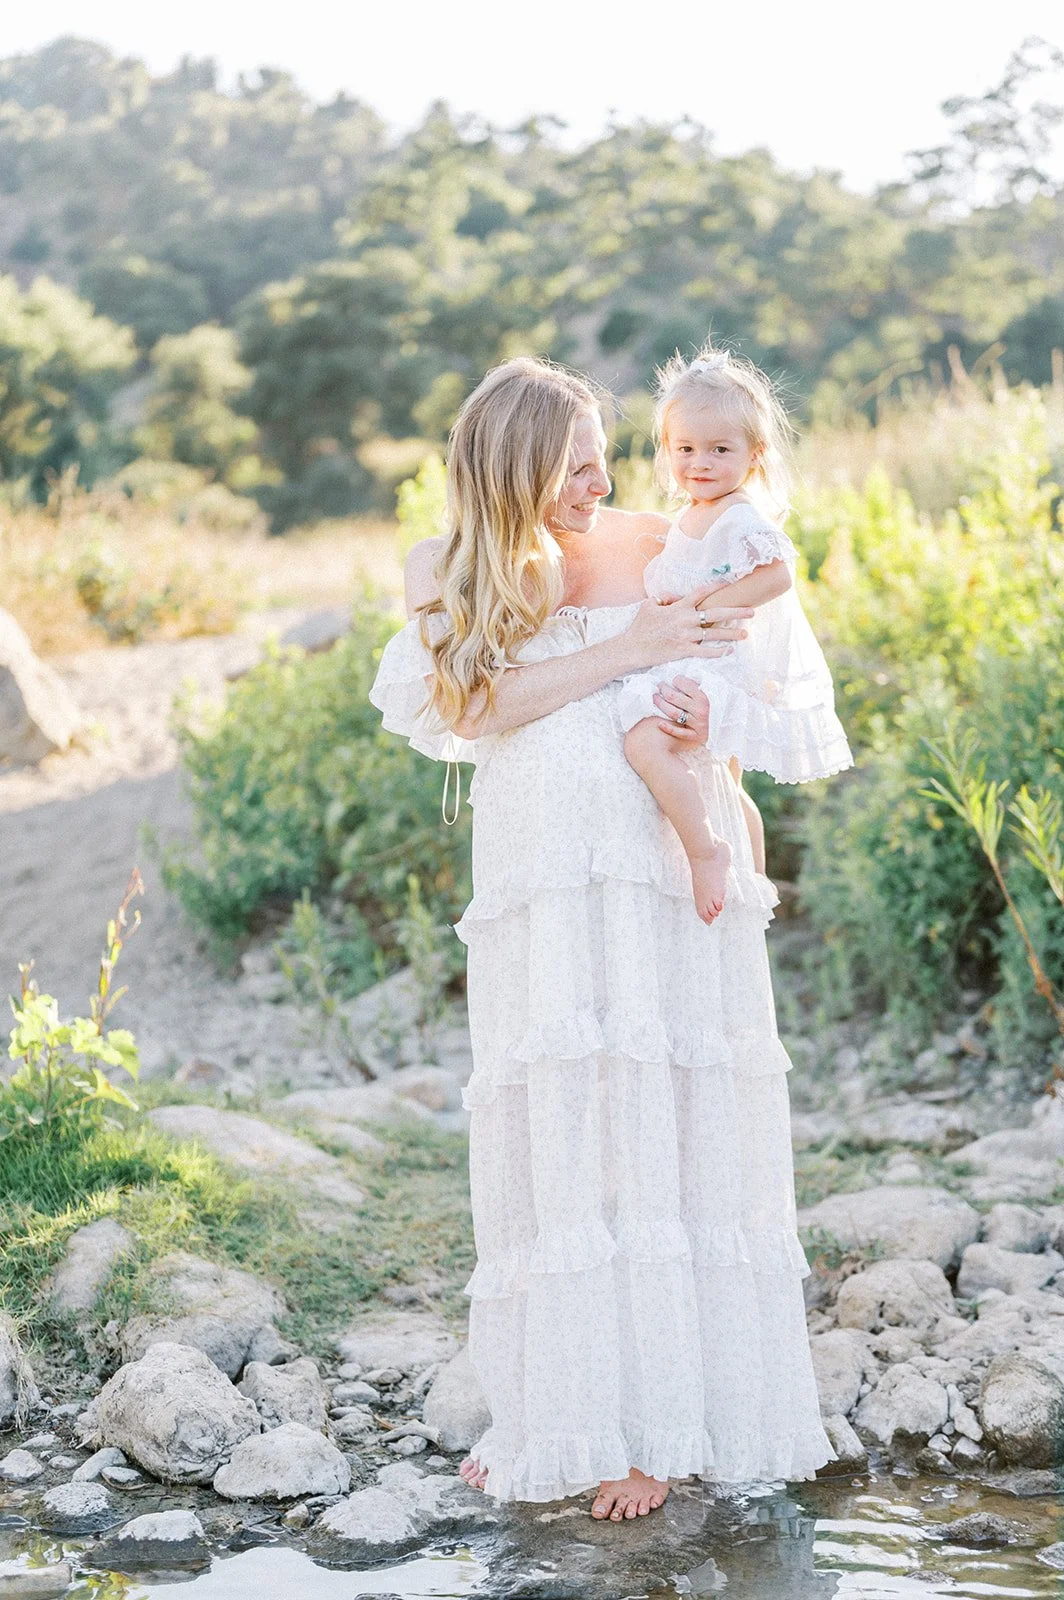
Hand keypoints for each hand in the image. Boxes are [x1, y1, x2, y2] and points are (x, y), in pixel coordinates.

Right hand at [622, 590, 751, 670]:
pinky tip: (728, 651)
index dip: (716, 587)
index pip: (701, 593)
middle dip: (736, 612)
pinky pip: (704, 651)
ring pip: (714, 633)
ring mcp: (686, 636)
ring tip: (745, 633)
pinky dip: (717, 652)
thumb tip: (674, 596)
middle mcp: (685, 620)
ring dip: (731, 633)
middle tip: (752, 611)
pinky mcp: (683, 650)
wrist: (633, 647)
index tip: (729, 584)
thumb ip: (663, 598)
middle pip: (716, 613)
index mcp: (678, 607)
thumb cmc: (640, 626)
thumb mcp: (649, 605)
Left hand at [654, 676, 709, 742]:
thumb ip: (696, 687)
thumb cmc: (714, 707)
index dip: (676, 680)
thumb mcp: (709, 694)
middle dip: (664, 689)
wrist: (724, 726)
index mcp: (703, 697)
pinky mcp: (696, 736)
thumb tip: (680, 678)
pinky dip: (668, 728)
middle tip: (659, 686)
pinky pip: (679, 732)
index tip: (672, 680)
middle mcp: (700, 710)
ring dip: (661, 705)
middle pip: (673, 697)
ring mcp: (698, 724)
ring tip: (655, 698)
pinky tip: (659, 723)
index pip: (684, 684)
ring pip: (673, 713)